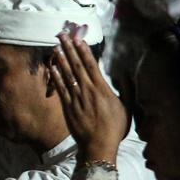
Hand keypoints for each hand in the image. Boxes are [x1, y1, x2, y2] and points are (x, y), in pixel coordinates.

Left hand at [48, 32, 129, 162]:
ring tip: (56, 46)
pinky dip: (56, 76)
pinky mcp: (67, 107)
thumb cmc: (115, 128)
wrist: (98, 145)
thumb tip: (127, 75)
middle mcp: (88, 91)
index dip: (84, 51)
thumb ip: (126, 90)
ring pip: (67, 74)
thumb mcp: (126, 108)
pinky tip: (52, 66)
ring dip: (61, 59)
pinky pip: (60, 88)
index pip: (92, 65)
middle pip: (77, 65)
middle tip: (63, 35)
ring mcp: (76, 98)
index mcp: (103, 89)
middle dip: (70, 49)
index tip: (79, 39)